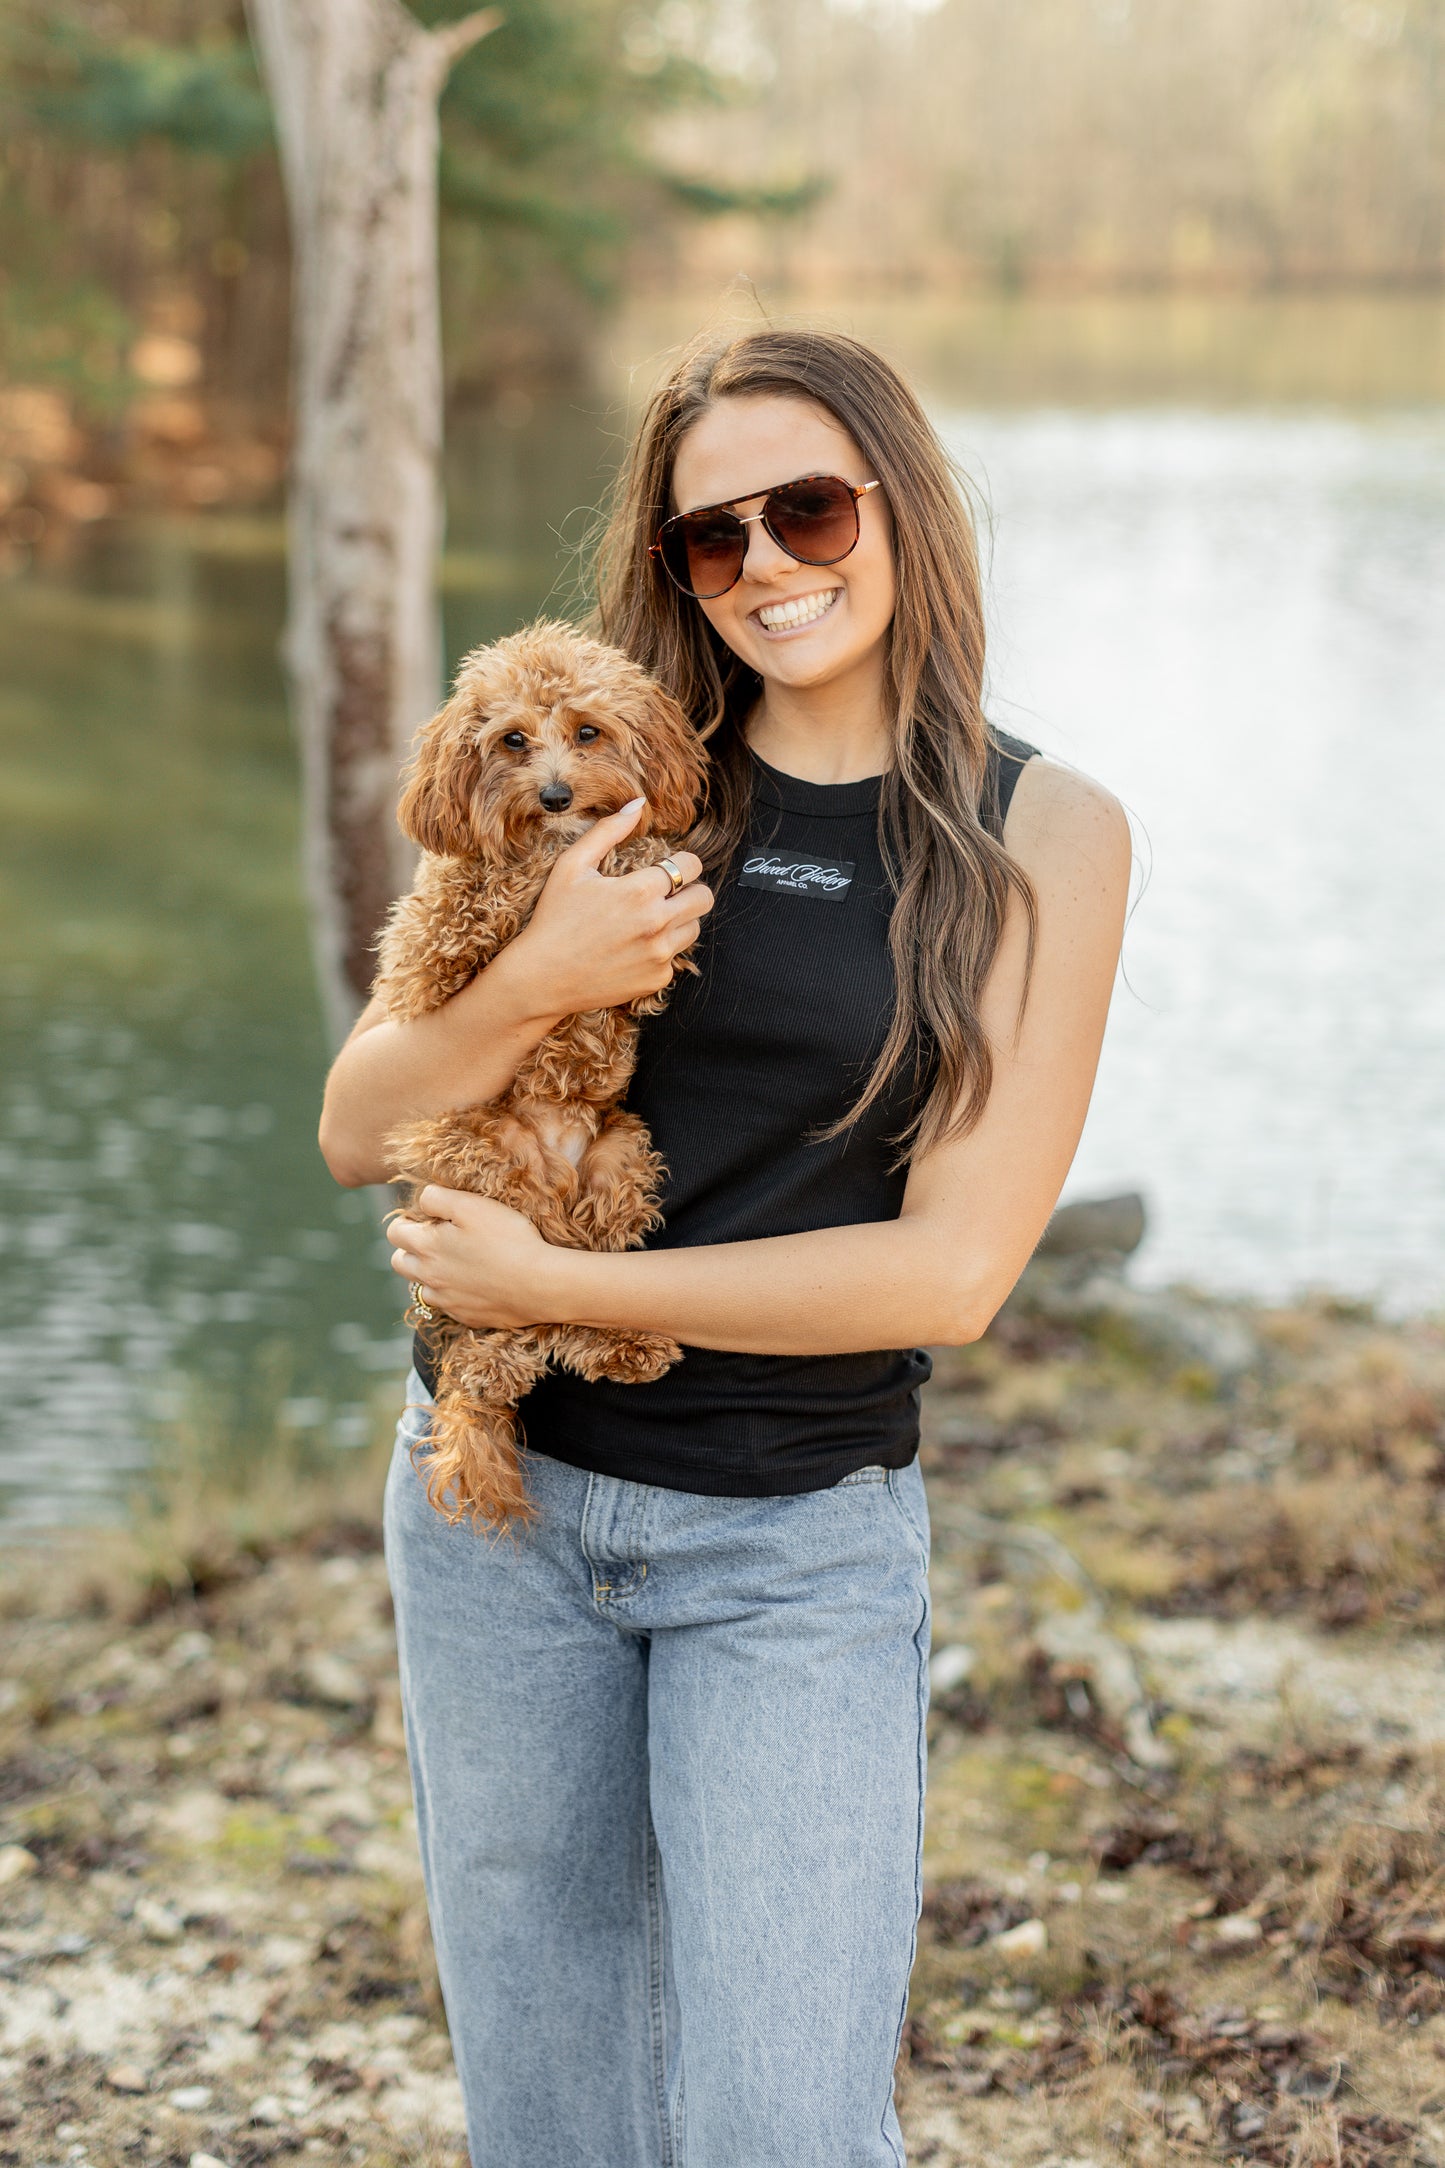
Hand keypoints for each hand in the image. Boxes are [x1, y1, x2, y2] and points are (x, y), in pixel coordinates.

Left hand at [388, 1185, 556, 1329]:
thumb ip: (437, 1198)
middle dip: (409, 1249)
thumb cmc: (508, 1239)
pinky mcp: (466, 1317)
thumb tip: (423, 1200)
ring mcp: (447, 1301)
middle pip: (399, 1263)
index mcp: (426, 1247)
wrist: (540, 1285)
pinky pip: (448, 1305)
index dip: (405, 1221)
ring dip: (429, 1274)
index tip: (423, 1217)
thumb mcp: (471, 1205)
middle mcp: (429, 1278)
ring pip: (421, 1288)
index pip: (394, 1232)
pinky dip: (453, 1293)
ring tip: (455, 1262)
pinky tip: (476, 1283)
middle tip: (436, 1239)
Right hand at [501, 797, 712, 1015]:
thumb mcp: (572, 867)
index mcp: (640, 891)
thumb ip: (608, 831)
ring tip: (647, 919)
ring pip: (694, 928)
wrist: (542, 978)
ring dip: (678, 920)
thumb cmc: (553, 919)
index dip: (682, 862)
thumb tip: (638, 804)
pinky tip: (632, 948)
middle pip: (704, 898)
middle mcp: (657, 924)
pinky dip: (660, 950)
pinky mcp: (657, 979)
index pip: (691, 866)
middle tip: (666, 892)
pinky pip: (675, 958)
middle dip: (689, 890)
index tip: (668, 867)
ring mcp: (659, 955)